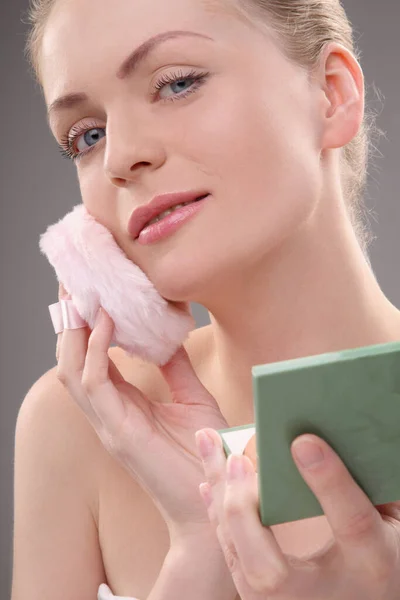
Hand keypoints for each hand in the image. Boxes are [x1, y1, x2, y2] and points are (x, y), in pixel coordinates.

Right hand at [55, 283, 229, 543]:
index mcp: (122, 404)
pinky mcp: (119, 432)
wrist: (217, 497)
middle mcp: (107, 413)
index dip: (85, 325)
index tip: (91, 289)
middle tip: (75, 281)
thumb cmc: (206, 451)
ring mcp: (108, 423)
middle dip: (70, 321)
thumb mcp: (192, 397)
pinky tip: (107, 321)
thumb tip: (167, 332)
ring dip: (74, 331)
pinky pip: (95, 383)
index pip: (91, 359)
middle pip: (71, 360)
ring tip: (84, 293)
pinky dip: (96, 349)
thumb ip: (176, 367)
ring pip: (72, 370)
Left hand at [195, 428, 399, 598]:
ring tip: (208, 446)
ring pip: (238, 558)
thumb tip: (350, 437)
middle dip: (245, 508)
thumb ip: (374, 488)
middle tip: (237, 459)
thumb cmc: (380, 559)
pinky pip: (230, 555)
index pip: (352, 524)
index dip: (329, 482)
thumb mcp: (394, 526)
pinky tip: (209, 481)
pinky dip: (216, 513)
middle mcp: (319, 595)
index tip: (303, 442)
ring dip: (220, 498)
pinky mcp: (258, 595)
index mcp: (370, 565)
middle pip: (268, 568)